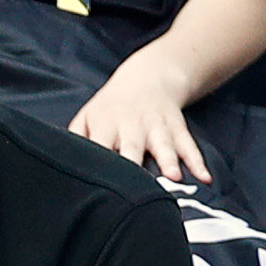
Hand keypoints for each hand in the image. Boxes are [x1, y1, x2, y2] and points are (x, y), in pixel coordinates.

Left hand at [67, 61, 209, 183]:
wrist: (147, 77)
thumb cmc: (110, 106)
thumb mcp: (87, 116)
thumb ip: (74, 139)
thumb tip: (60, 164)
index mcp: (104, 126)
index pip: (98, 148)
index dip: (98, 165)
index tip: (96, 185)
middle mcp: (131, 126)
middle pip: (131, 148)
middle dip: (133, 165)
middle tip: (135, 187)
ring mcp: (156, 127)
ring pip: (163, 146)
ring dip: (169, 161)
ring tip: (175, 178)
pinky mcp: (176, 127)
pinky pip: (188, 146)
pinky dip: (198, 161)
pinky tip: (205, 178)